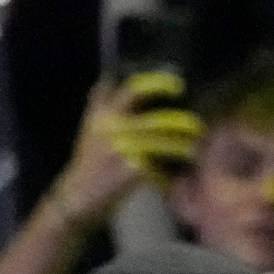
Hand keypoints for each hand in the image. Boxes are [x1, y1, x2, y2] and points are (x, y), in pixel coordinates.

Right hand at [45, 74, 201, 225]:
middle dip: (182, 122)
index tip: (177, 86)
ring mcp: (124, 149)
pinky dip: (171, 172)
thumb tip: (107, 77)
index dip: (157, 84)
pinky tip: (180, 175)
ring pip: (164, 143)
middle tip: (197, 126)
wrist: (76, 196)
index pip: (133, 90)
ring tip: (194, 149)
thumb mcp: (89, 127)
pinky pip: (160, 168)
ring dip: (183, 146)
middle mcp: (113, 129)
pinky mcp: (132, 171)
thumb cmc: (86, 162)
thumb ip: (99, 103)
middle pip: (158, 119)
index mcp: (104, 115)